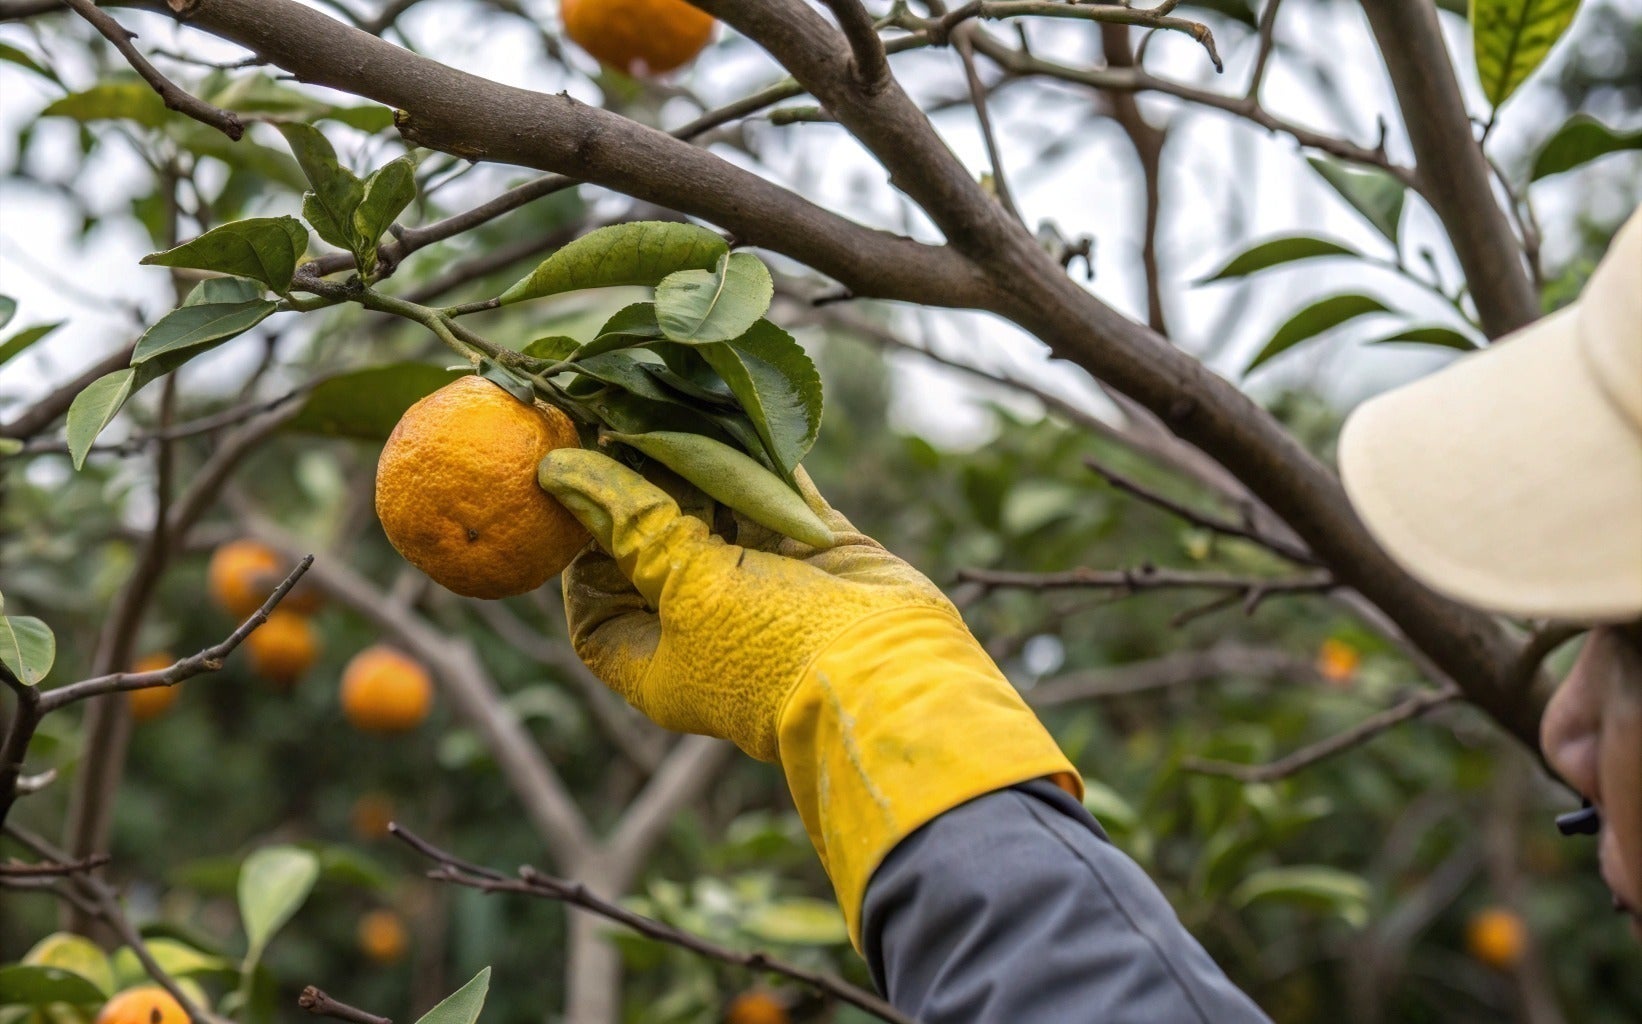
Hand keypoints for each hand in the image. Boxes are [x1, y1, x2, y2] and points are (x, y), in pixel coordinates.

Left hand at [540, 447, 954, 759]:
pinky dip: (758, 456)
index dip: (582, 556)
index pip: (596, 610)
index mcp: (662, 663)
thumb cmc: (774, 651)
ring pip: (717, 513)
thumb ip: (633, 524)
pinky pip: (775, 493)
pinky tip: (735, 410)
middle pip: (657, 548)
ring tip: (674, 405)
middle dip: (643, 489)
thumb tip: (559, 471)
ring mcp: (765, 584)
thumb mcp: (688, 587)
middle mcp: (708, 624)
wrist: (895, 673)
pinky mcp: (814, 550)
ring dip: (699, 463)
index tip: (578, 496)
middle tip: (623, 424)